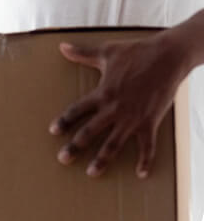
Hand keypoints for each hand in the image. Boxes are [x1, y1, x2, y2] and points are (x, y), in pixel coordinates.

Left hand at [50, 32, 186, 177]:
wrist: (167, 58)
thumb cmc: (136, 53)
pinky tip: (141, 174)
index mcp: (102, 93)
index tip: (53, 131)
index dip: (64, 121)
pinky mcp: (150, 122)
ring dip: (103, 159)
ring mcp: (132, 118)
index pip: (77, 110)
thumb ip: (82, 53)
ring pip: (114, 143)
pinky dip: (145, 160)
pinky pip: (147, 146)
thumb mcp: (106, 52)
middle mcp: (114, 109)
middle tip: (63, 159)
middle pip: (90, 131)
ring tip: (92, 172)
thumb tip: (61, 46)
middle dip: (76, 146)